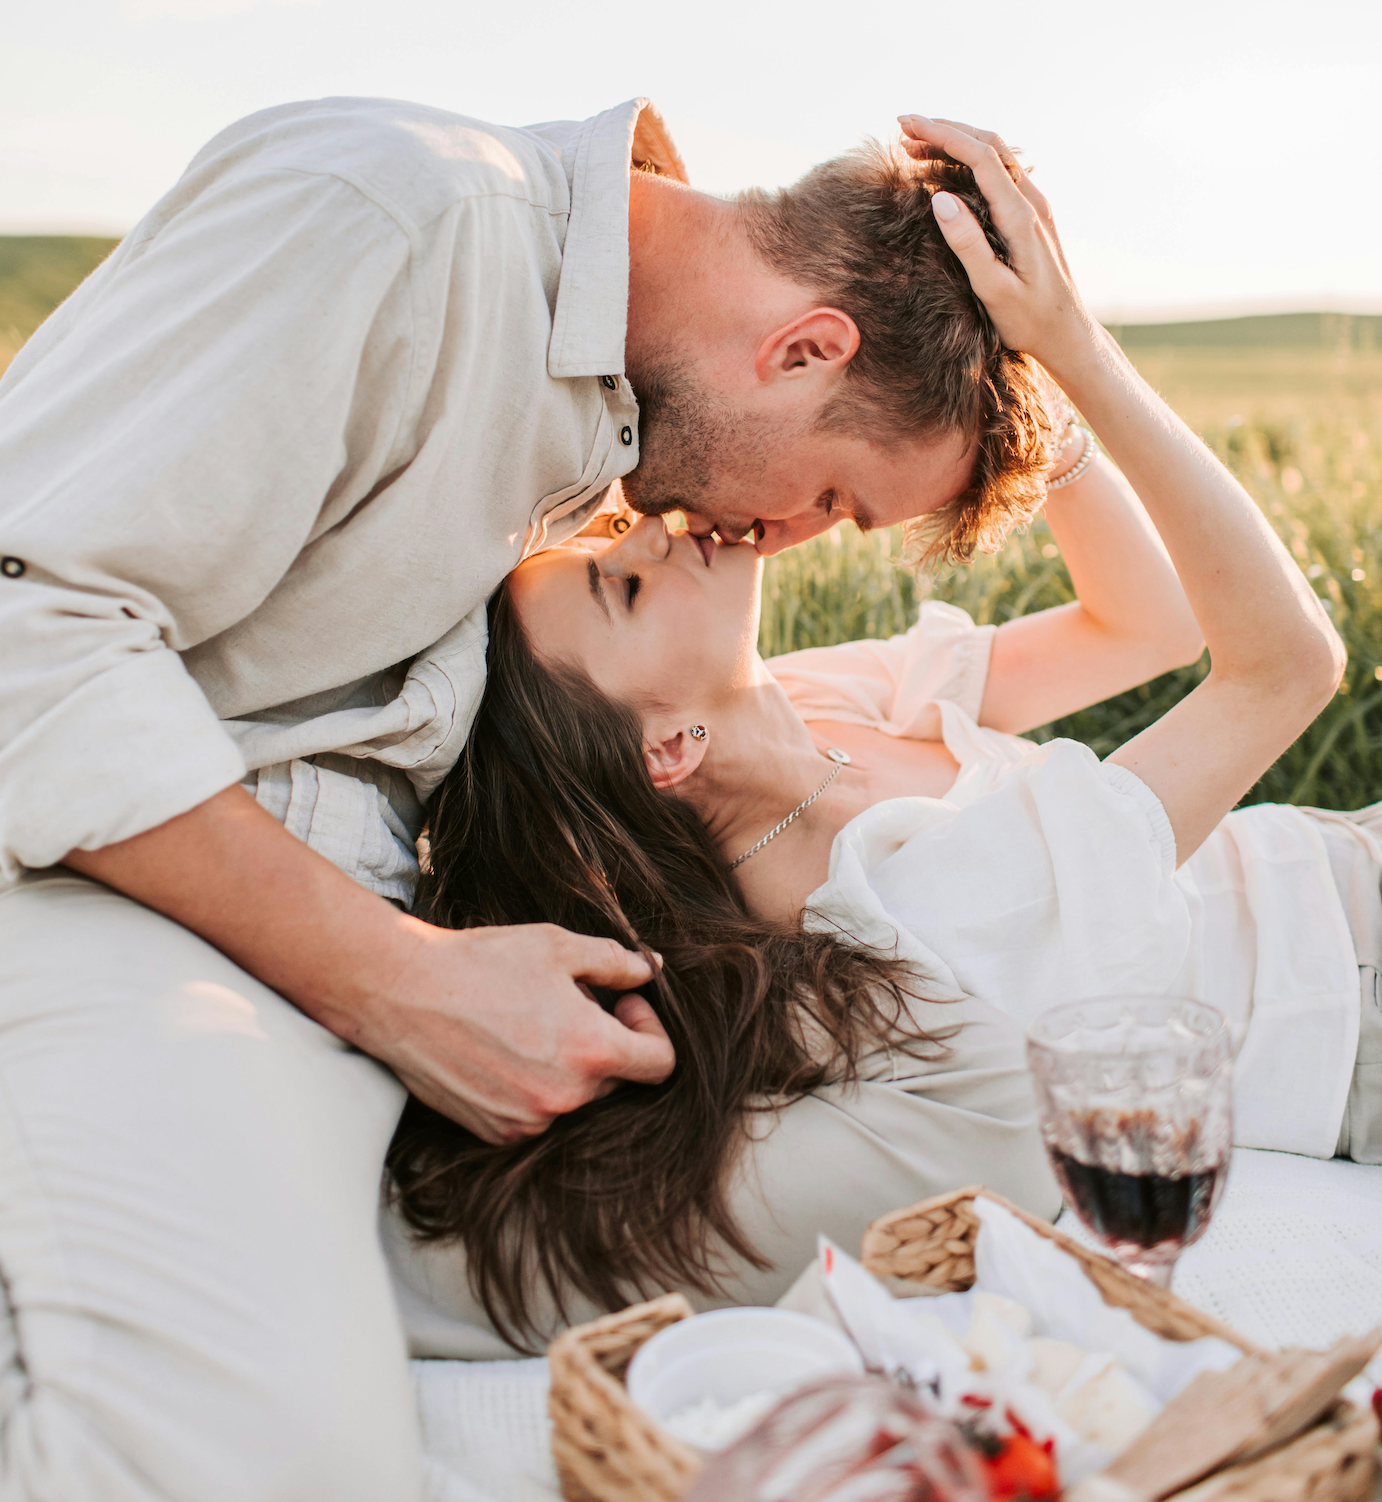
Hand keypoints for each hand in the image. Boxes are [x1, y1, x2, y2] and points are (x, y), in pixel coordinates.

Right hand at [366, 920, 674, 1143]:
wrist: (402, 993)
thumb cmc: (480, 963)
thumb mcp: (558, 946)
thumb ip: (616, 961)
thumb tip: (651, 970)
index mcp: (591, 1051)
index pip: (660, 1063)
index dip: (650, 1028)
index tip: (624, 1002)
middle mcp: (566, 1098)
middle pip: (615, 1078)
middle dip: (602, 1039)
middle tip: (565, 1000)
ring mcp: (529, 1121)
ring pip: (575, 1096)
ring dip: (567, 1063)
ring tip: (528, 1021)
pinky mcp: (496, 1132)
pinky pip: (537, 1112)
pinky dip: (533, 1084)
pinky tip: (503, 1047)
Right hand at [897, 115, 1098, 373]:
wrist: (1066, 334)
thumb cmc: (1028, 320)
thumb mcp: (992, 289)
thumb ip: (968, 243)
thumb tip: (938, 197)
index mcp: (1020, 216)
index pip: (979, 156)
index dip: (941, 135)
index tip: (905, 126)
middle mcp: (1031, 202)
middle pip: (988, 145)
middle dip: (945, 130)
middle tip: (903, 129)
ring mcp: (1034, 206)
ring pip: (995, 156)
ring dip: (956, 144)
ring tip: (915, 147)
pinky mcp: (1031, 216)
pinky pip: (999, 174)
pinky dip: (968, 162)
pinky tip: (946, 172)